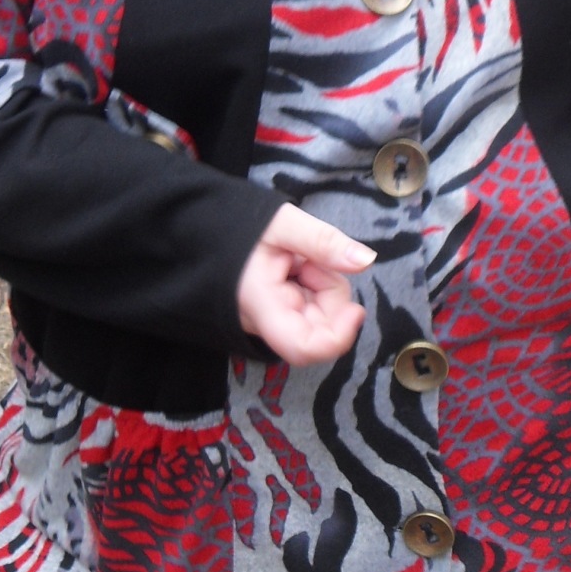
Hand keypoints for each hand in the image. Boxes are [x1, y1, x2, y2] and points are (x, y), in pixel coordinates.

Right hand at [237, 203, 373, 366]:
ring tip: (299, 259)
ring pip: (319, 318)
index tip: (355, 309)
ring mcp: (273, 322)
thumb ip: (323, 241)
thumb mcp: (282, 224)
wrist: (204, 232)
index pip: (303, 347)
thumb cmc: (236, 228)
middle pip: (320, 329)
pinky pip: (309, 311)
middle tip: (312, 260)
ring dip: (322, 286)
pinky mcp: (279, 317)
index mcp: (261, 304)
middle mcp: (266, 322)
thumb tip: (366, 260)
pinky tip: (297, 268)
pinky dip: (314, 288)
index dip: (338, 337)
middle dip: (331, 294)